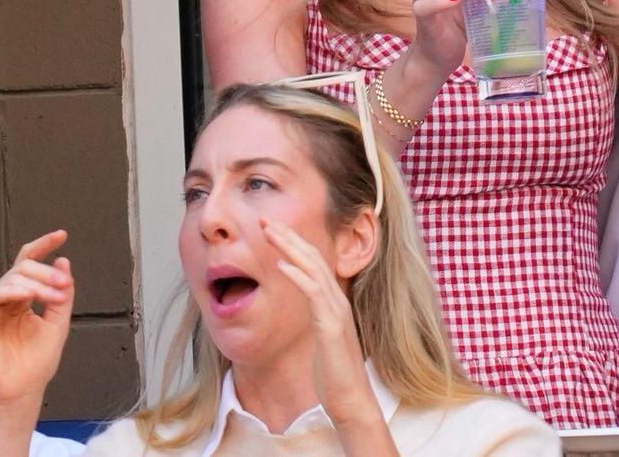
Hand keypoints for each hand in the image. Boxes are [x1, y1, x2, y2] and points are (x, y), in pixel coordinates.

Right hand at [0, 230, 72, 407]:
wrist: (24, 390)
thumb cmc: (37, 362)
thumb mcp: (59, 320)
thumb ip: (63, 291)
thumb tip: (63, 261)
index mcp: (24, 298)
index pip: (30, 263)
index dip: (44, 245)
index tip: (61, 235)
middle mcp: (8, 301)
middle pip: (23, 268)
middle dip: (47, 272)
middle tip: (63, 285)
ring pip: (11, 278)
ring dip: (37, 282)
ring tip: (54, 295)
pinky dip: (13, 290)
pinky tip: (28, 295)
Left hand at [262, 219, 389, 438]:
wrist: (352, 400)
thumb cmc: (334, 374)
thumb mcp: (322, 338)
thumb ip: (315, 316)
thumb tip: (300, 304)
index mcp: (334, 301)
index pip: (314, 262)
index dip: (293, 242)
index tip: (273, 227)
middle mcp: (337, 300)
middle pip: (313, 257)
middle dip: (288, 235)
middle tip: (266, 218)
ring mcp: (336, 312)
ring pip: (313, 269)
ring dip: (290, 247)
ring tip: (270, 231)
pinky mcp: (331, 327)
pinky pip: (313, 295)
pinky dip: (297, 277)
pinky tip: (281, 266)